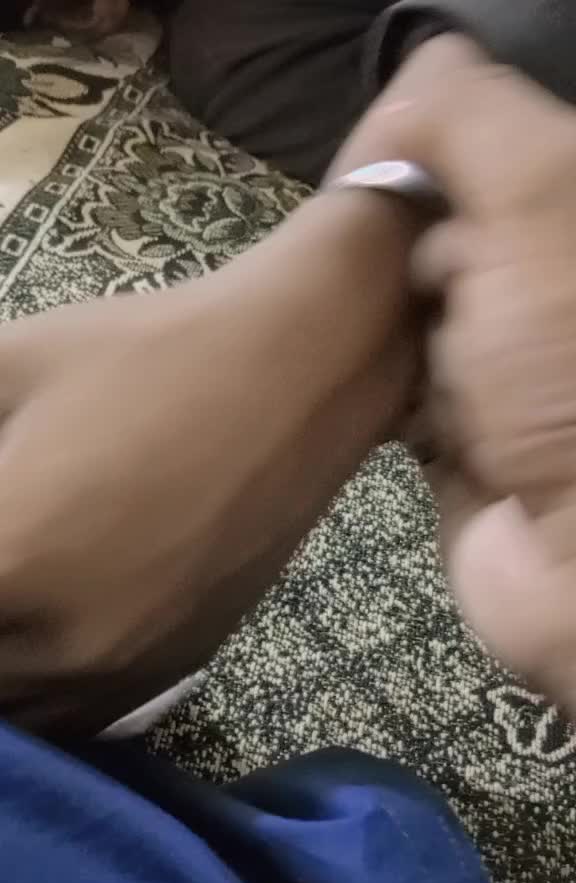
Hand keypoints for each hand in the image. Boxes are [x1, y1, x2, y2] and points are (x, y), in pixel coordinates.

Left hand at [0, 190, 414, 734]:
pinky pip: (80, 718)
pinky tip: (46, 635)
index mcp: (6, 562)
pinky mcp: (178, 668)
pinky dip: (46, 689)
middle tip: (0, 562)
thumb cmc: (147, 357)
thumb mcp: (7, 365)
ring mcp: (126, 667)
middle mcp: (60, 644)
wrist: (297, 379)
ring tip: (11, 603)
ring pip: (21, 717)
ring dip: (1, 663)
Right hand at [407, 63, 575, 709]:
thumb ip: (471, 119)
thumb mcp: (538, 202)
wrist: (575, 569)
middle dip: (408, 260)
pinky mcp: (463, 443)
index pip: (477, 154)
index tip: (372, 181)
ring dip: (395, 336)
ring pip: (412, 319)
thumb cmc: (571, 377)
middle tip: (402, 286)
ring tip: (404, 360)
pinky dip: (390, 399)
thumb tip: (410, 86)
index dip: (417, 157)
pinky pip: (400, 397)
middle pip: (439, 240)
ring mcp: (508, 374)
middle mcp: (542, 298)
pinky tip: (401, 410)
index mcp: (565, 228)